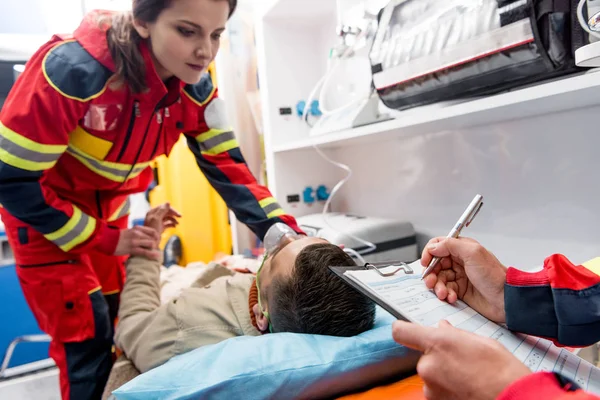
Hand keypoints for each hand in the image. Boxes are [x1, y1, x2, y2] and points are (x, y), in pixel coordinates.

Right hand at [114, 226, 161, 259]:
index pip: (153, 231)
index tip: (157, 241)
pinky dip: (151, 255)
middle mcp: (137, 233)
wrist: (106, 240)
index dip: (157, 237)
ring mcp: (135, 241)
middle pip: (153, 238)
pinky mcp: (132, 249)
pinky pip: (145, 252)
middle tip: (156, 248)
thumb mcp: (130, 231)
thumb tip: (148, 238)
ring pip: (151, 244)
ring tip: (154, 252)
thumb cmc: (118, 237)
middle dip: (156, 244)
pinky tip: (156, 256)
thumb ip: (139, 233)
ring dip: (154, 249)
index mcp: (137, 228)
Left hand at [144, 203, 180, 235]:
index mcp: (152, 212)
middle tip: (180, 216)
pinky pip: (167, 223)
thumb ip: (162, 210)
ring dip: (173, 219)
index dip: (171, 209)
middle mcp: (154, 216)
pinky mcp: (160, 228)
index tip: (177, 214)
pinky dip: (171, 224)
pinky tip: (175, 226)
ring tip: (177, 223)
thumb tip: (168, 202)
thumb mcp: (157, 219)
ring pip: (167, 217)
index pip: (163, 207)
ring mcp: (157, 222)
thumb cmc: (152, 231)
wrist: (149, 243)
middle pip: (166, 212)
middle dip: (173, 214)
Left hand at [392, 320, 529, 399]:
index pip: (401, 331)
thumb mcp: (479, 341)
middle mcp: (428, 365)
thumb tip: (442, 328)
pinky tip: (466, 388)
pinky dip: (448, 390)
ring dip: (444, 375)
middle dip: (438, 357)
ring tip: (468, 378)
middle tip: (461, 361)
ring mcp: (430, 387)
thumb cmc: (501, 370)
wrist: (513, 398)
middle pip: (424, 357)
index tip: (407, 330)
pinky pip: (436, 391)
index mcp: (437, 343)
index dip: (403, 329)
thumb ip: (454, 334)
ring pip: (431, 375)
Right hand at [422, 237, 506, 322]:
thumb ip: (451, 245)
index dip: (429, 253)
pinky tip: (452, 297)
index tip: (426, 262)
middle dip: (431, 274)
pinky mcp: (460, 290)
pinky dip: (446, 294)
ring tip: (443, 293)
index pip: (439, 246)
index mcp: (462, 249)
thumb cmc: (494, 276)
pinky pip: (445, 290)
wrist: (506, 299)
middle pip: (435, 264)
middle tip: (431, 281)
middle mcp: (459, 261)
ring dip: (437, 286)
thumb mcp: (473, 253)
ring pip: (438, 279)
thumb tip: (434, 247)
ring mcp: (459, 276)